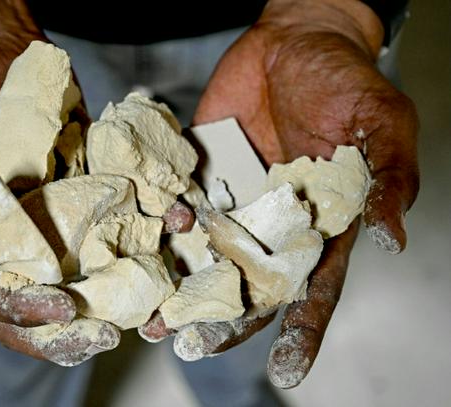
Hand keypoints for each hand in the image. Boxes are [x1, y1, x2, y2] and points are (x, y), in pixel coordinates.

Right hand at [0, 3, 111, 363]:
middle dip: (66, 327)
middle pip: (34, 299)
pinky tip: (167, 237)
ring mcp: (51, 217)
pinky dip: (138, 235)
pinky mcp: (86, 192)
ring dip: (108, 294)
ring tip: (143, 304)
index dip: (17, 309)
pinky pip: (111, 222)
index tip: (58, 309)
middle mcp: (11, 236)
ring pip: (77, 273)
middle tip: (106, 333)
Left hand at [148, 0, 418, 386]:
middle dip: (223, 318)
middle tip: (191, 343)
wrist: (293, 40)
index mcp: (319, 224)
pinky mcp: (202, 176)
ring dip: (181, 287)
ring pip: (206, 256)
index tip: (286, 369)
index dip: (302, 328)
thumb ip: (387, 180)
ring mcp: (234, 202)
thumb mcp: (381, 125)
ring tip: (153, 318)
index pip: (313, 287)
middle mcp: (272, 223)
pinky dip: (161, 231)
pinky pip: (179, 208)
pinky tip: (139, 251)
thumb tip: (392, 240)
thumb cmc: (346, 80)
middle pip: (249, 283)